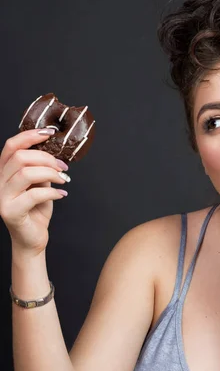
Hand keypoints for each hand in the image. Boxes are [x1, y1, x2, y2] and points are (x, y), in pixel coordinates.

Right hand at [0, 129, 69, 253]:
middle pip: (20, 157)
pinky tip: (61, 194)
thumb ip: (40, 167)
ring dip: (50, 173)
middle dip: (46, 158)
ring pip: (26, 173)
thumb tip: (54, 151)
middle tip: (62, 167)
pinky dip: (52, 192)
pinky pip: (34, 194)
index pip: (11, 146)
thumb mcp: (39, 183)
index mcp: (3, 172)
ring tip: (63, 180)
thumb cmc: (36, 209)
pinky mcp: (10, 211)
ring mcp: (1, 197)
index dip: (29, 136)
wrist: (32, 237)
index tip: (49, 133)